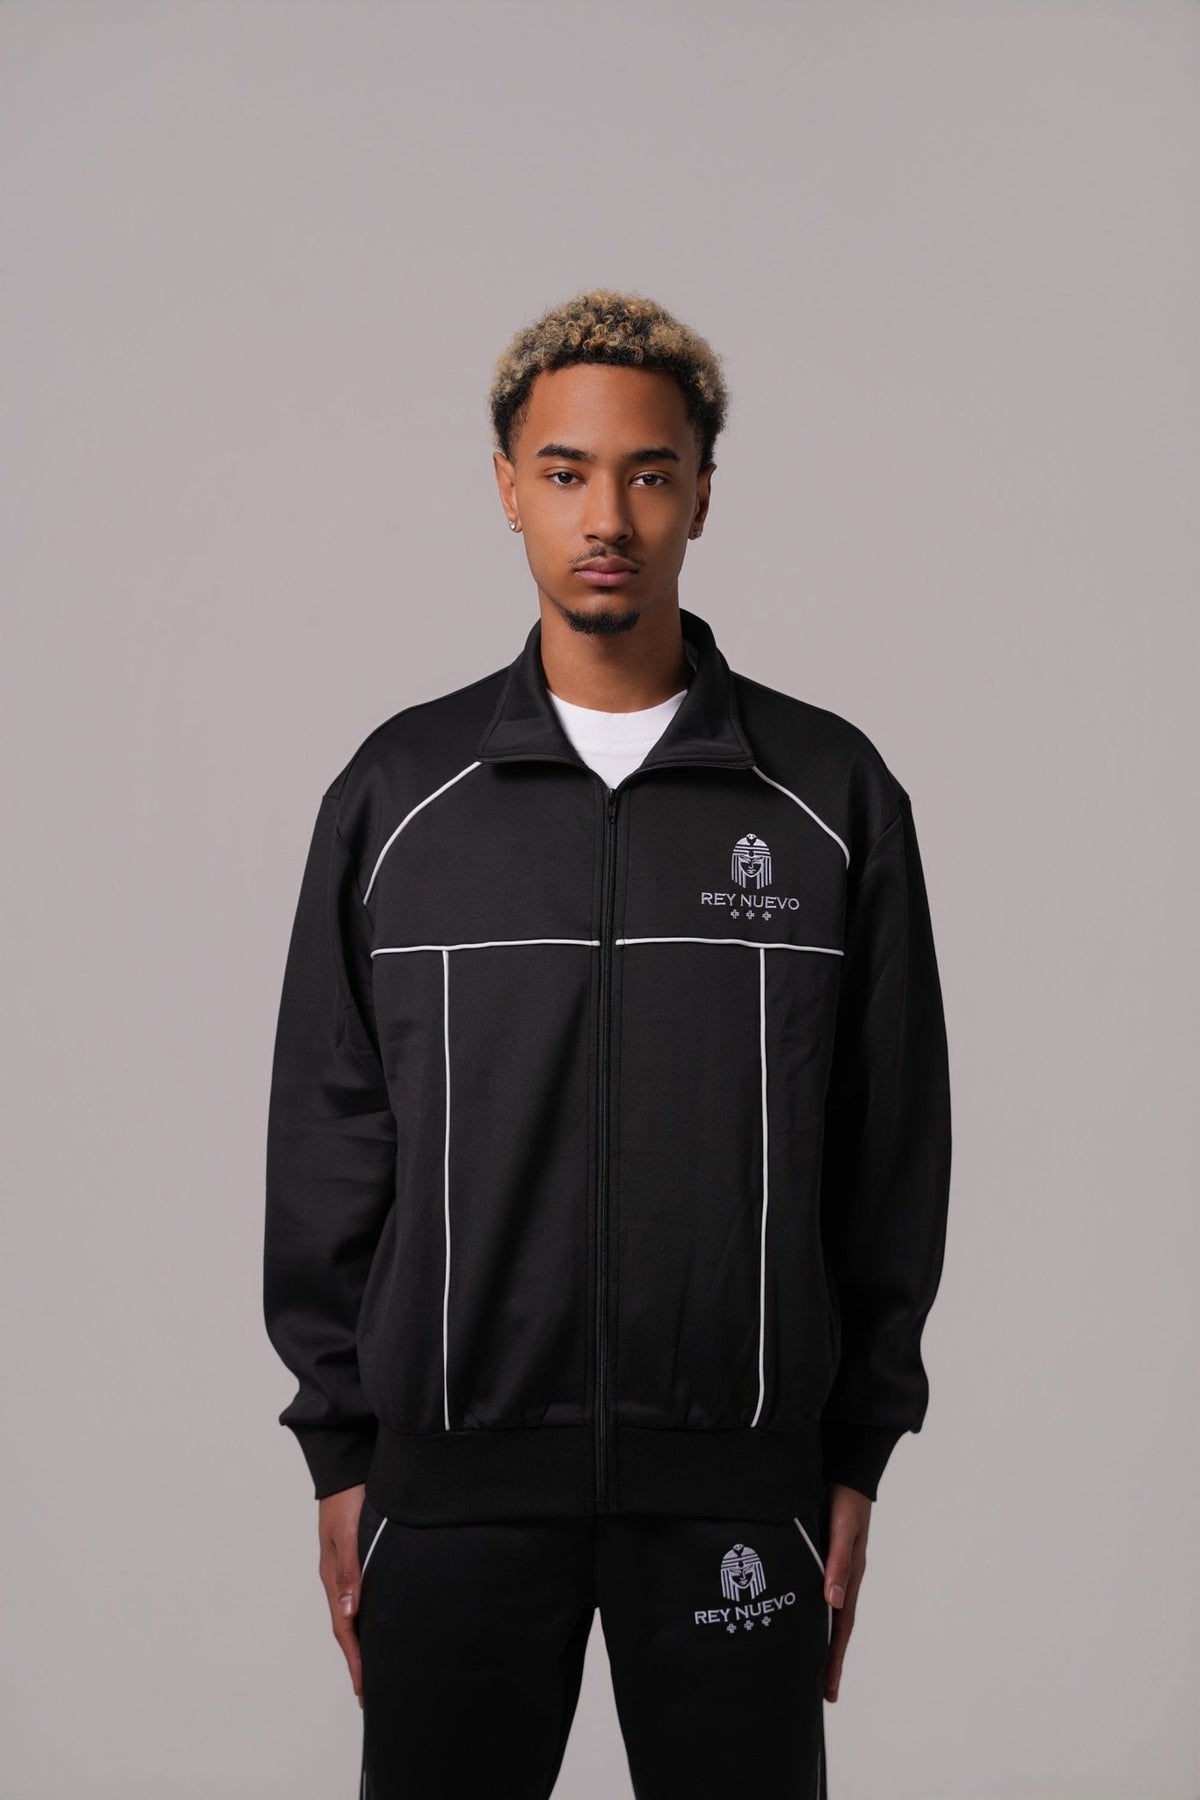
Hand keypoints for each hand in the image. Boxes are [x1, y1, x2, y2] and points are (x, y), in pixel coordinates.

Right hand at [317, 1483, 366, 1707]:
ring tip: (380, 1664)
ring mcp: (348, 1567)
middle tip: (373, 1691)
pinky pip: (364, 1595)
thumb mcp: (347, 1533)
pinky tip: (384, 1619)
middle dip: (360, 1659)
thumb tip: (349, 1611)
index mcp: (333, 1577)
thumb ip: (348, 1570)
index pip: (344, 1628)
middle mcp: (339, 1577)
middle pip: (349, 1627)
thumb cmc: (347, 1496)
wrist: (346, 1465)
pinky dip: (371, 1615)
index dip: (356, 1660)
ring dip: (365, 1639)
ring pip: (357, 1612)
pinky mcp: (360, 1555)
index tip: (364, 1690)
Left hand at [822, 1481, 871, 1702]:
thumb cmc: (845, 1500)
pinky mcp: (823, 1554)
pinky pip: (817, 1589)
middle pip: (835, 1625)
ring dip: (820, 1637)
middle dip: (828, 1658)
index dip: (833, 1658)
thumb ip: (837, 1562)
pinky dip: (812, 1610)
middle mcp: (842, 1576)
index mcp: (850, 1575)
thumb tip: (831, 1600)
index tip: (828, 1689)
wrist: (847, 1471)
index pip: (841, 1625)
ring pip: (826, 1610)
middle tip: (819, 1691)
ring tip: (808, 1663)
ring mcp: (834, 1567)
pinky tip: (800, 1616)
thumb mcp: (843, 1530)